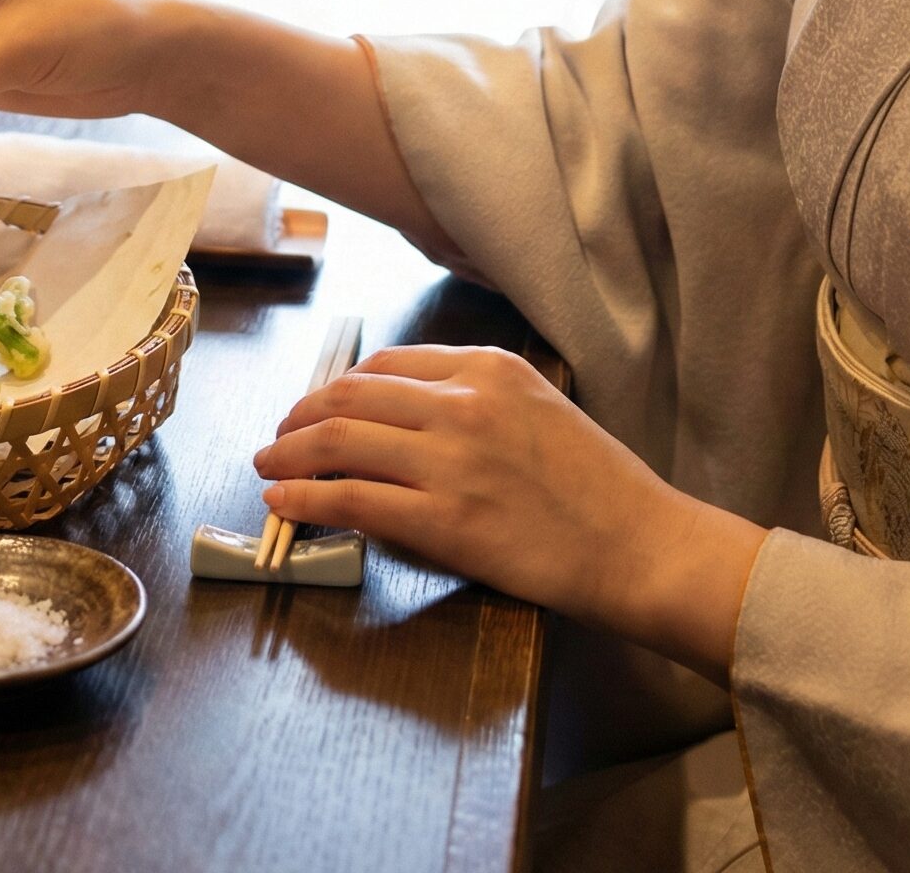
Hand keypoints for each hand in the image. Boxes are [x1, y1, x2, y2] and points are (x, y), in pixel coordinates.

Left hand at [253, 345, 767, 683]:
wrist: (640, 543)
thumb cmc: (598, 485)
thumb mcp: (539, 409)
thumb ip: (475, 400)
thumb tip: (406, 416)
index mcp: (488, 368)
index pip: (387, 366)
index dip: (340, 387)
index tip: (320, 406)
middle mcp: (462, 403)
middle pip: (351, 395)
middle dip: (301, 416)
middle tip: (280, 436)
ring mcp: (449, 461)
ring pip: (341, 441)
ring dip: (291, 454)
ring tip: (269, 467)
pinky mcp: (443, 520)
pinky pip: (352, 499)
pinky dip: (306, 499)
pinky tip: (285, 503)